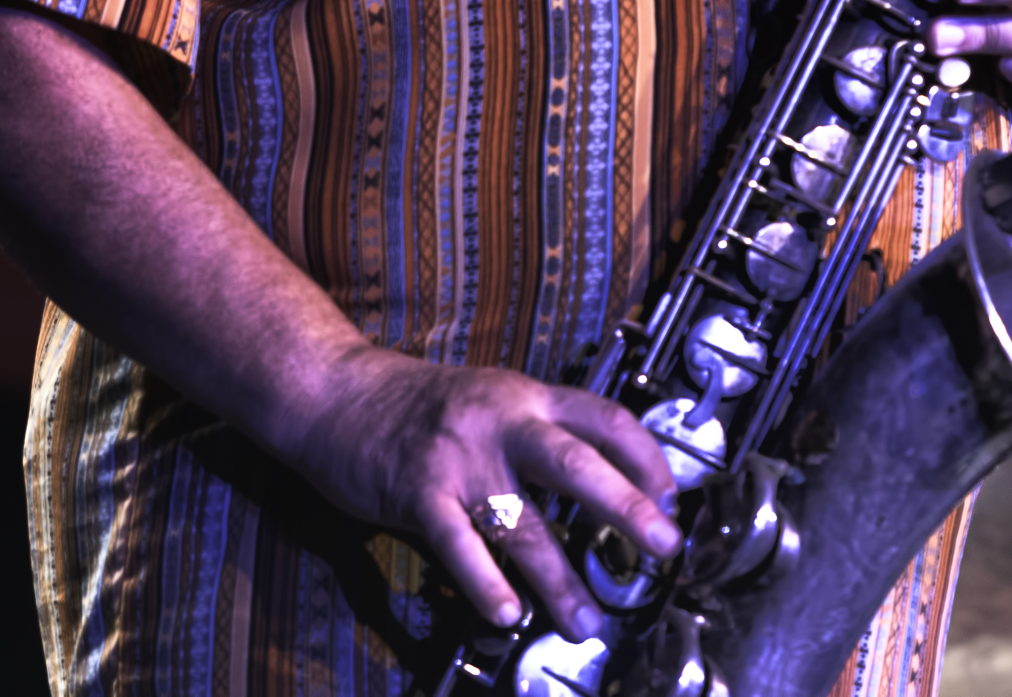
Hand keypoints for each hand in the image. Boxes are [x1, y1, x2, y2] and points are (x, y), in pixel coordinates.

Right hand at [298, 346, 680, 640]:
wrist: (340, 392)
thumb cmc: (422, 406)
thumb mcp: (494, 398)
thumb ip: (540, 431)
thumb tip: (601, 479)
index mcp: (527, 396)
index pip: (606, 417)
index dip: (646, 457)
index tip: (672, 496)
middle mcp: (501, 420)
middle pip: (577, 462)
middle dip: (627, 506)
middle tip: (663, 544)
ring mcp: (459, 456)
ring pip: (522, 521)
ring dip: (558, 577)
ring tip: (584, 618)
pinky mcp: (418, 490)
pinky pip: (459, 544)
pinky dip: (486, 583)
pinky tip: (507, 613)